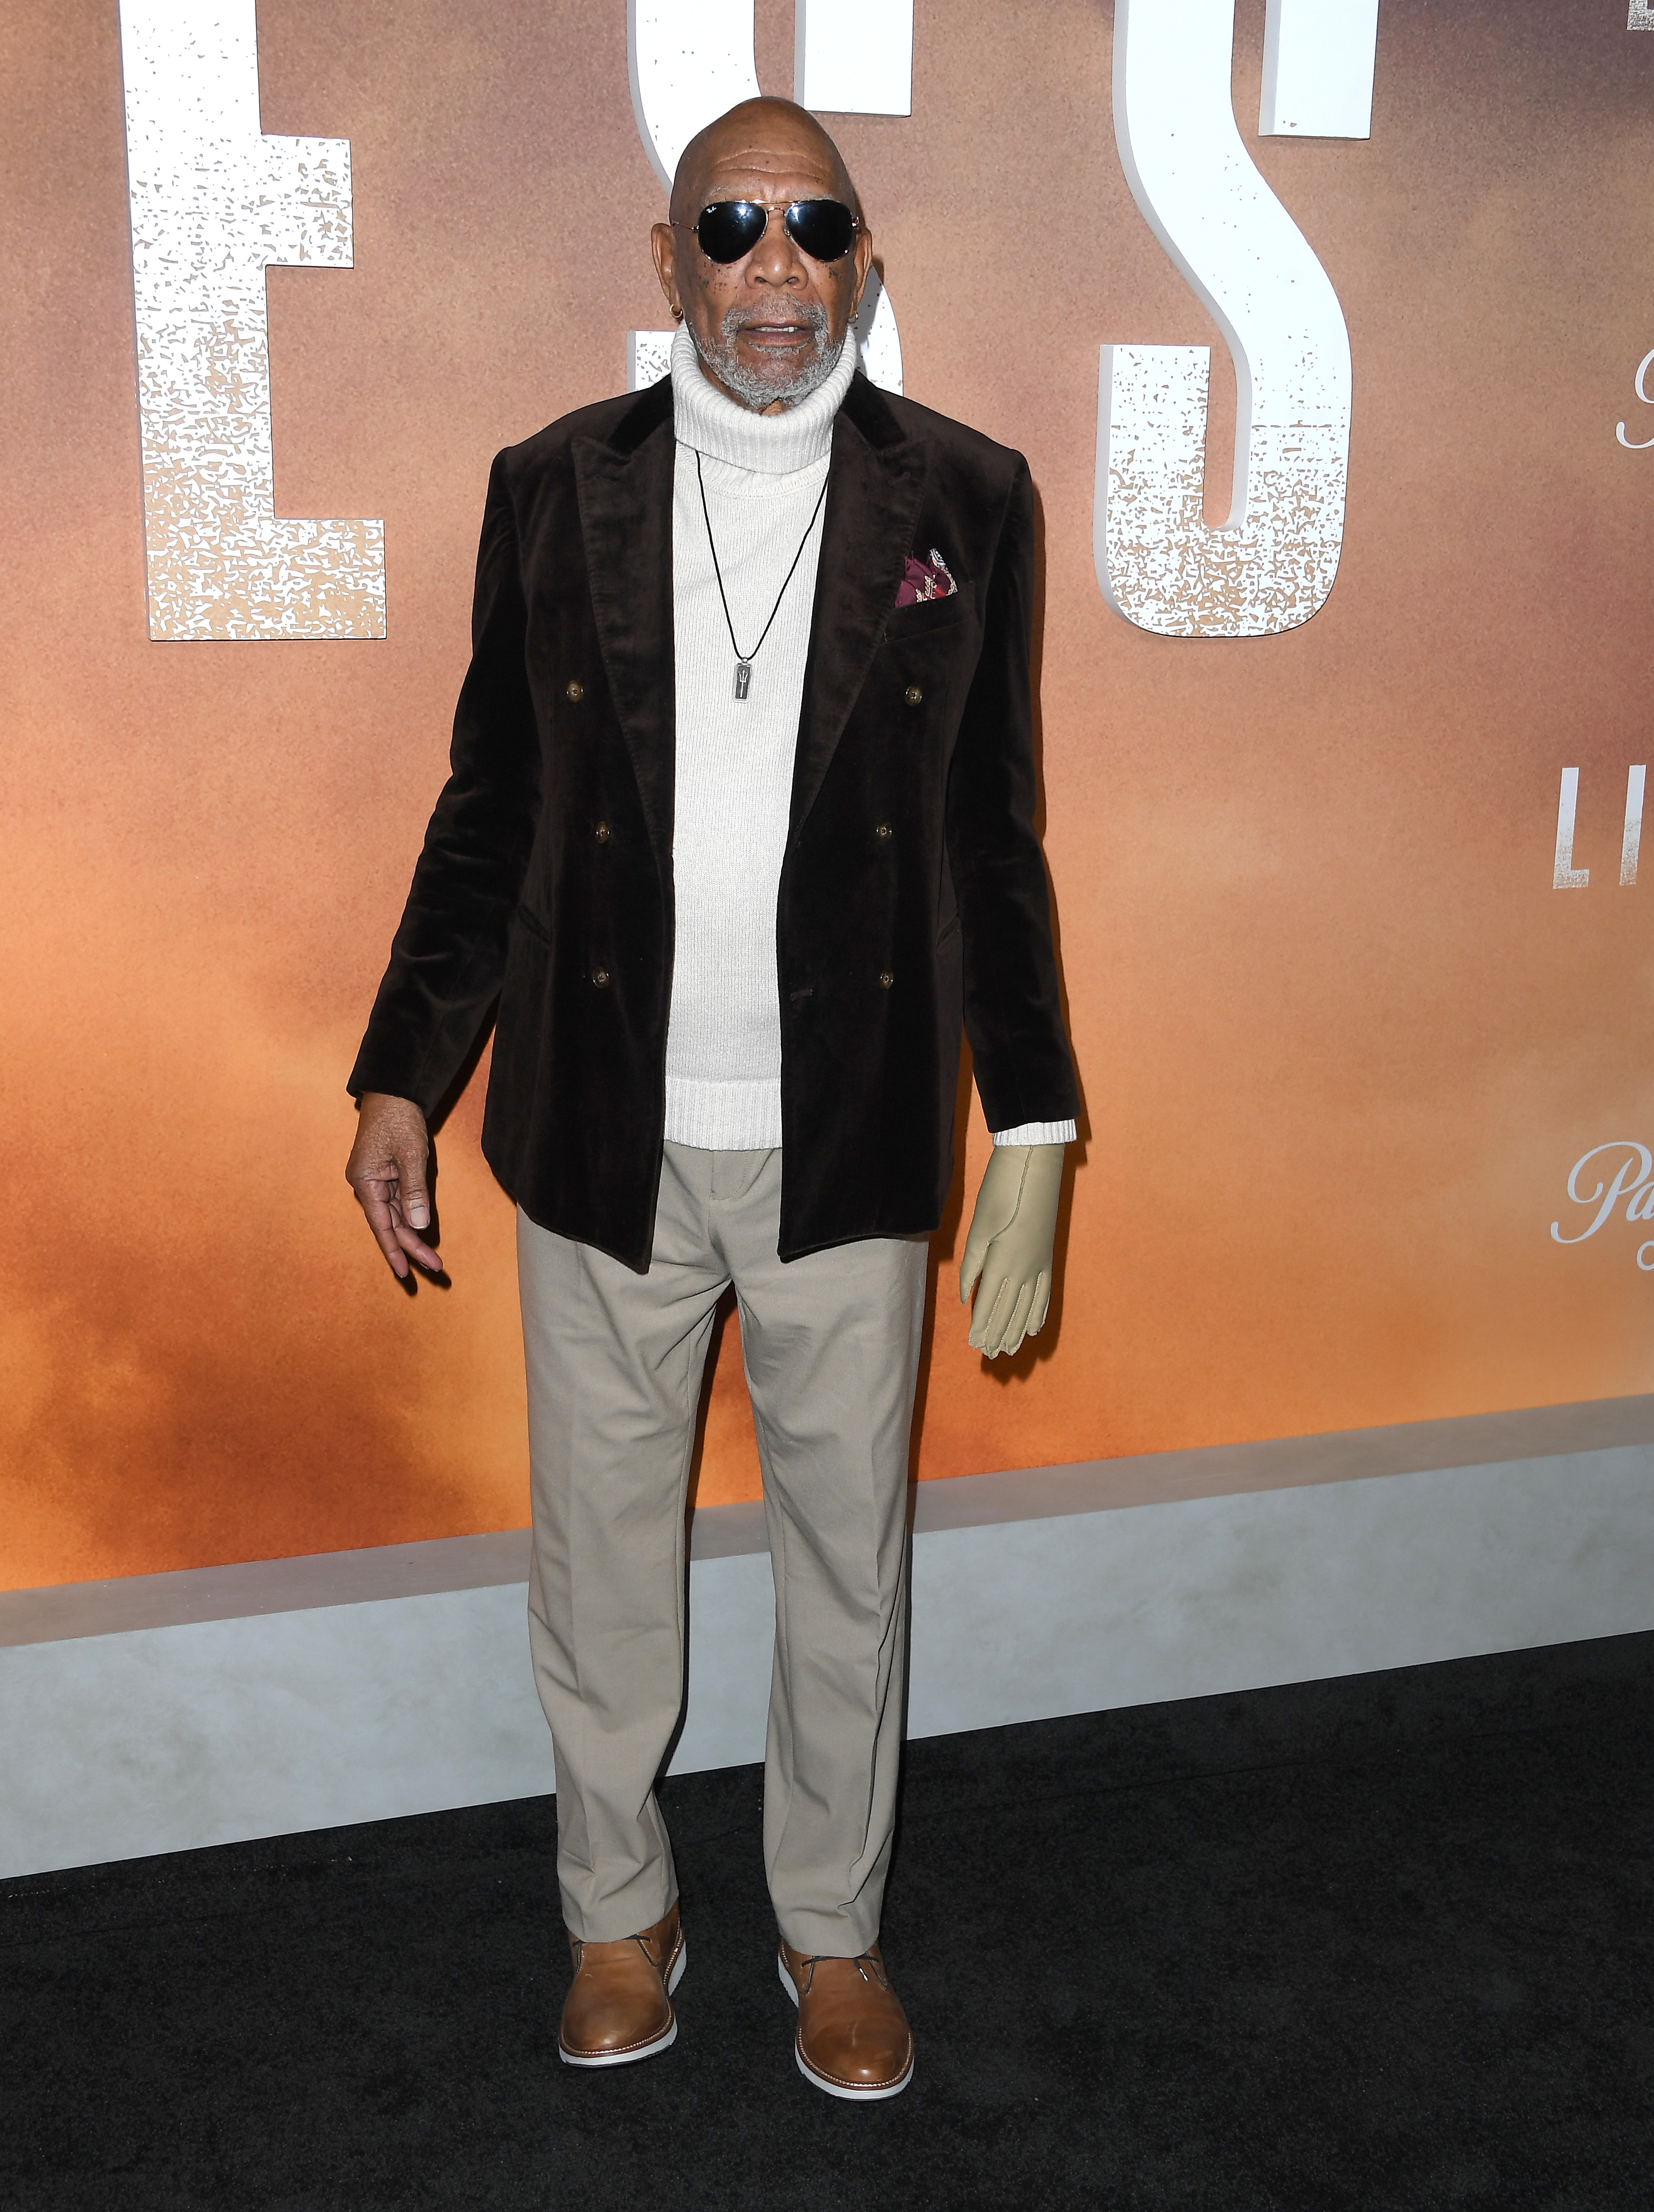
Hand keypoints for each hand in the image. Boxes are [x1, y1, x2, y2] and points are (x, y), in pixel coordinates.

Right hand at [345, 1093, 442, 1278]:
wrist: (394, 1090)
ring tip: (433, 1257)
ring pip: (395, 1215)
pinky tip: (423, 1231)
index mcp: (365, 1182)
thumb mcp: (410, 1154)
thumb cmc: (398, 1118)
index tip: (406, 1273)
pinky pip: (399, 1201)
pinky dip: (411, 1216)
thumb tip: (419, 1225)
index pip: (382, 1225)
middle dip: (411, 1246)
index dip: (395, 1250)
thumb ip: (414, 1191)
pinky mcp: (386, 1173)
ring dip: (413, 1234)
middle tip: (435, 1267)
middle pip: (389, 1224)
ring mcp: (376, 1179)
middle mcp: (366, 1184)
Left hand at [959, 1143, 1063, 1357]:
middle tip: (989, 1355)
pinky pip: (1045, 1292)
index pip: (990, 1303)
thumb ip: (972, 1265)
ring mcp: (1040, 1262)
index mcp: (1003, 1260)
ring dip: (1017, 1329)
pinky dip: (1038, 1312)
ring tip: (1009, 1349)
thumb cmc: (1001, 1190)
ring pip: (1027, 1306)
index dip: (982, 1326)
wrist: (1034, 1164)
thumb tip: (965, 1297)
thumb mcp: (979, 1227)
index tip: (975, 1345)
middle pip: (1009, 1310)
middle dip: (998, 1334)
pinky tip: (1034, 1327)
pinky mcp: (1048, 1255)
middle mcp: (1025, 1268)